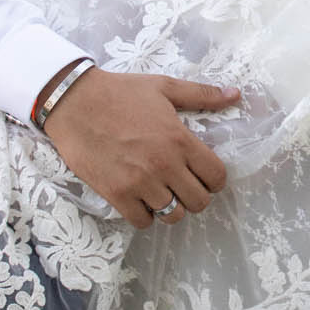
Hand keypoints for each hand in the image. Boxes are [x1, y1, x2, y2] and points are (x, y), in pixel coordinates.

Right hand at [40, 68, 240, 229]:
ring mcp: (140, 182)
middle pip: (198, 202)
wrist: (75, 102)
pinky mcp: (116, 194)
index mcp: (180, 139)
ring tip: (162, 192)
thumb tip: (235, 94)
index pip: (216, 176)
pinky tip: (140, 199)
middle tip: (183, 185)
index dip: (215, 179)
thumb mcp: (164, 87)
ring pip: (172, 215)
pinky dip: (145, 215)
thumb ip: (202, 95)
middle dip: (195, 195)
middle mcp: (164, 165)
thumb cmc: (121, 92)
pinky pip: (142, 221)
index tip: (204, 175)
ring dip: (171, 206)